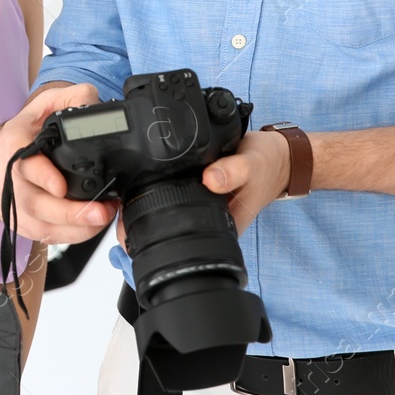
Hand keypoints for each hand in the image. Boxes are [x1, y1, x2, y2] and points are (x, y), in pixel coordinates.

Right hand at [0, 82, 116, 243]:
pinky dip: (72, 236)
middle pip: (35, 205)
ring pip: (42, 227)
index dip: (42, 176)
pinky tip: (92, 226)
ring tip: (104, 217)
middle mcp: (10, 181)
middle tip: (100, 211)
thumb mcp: (44, 106)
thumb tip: (92, 102)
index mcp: (13, 148)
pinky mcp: (25, 225)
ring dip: (76, 228)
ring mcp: (16, 208)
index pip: (23, 165)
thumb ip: (71, 97)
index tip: (60, 185)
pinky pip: (48, 237)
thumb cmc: (23, 133)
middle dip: (69, 213)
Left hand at [114, 129, 291, 246]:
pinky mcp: (198, 191)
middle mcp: (207, 220)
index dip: (153, 235)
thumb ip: (233, 171)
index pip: (181, 237)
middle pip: (167, 228)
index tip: (128, 228)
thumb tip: (211, 179)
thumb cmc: (267, 165)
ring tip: (123, 199)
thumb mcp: (252, 165)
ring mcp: (201, 206)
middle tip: (117, 212)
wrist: (277, 157)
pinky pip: (173, 194)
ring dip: (145, 205)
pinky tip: (143, 182)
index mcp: (220, 225)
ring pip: (167, 212)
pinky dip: (158, 188)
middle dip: (140, 223)